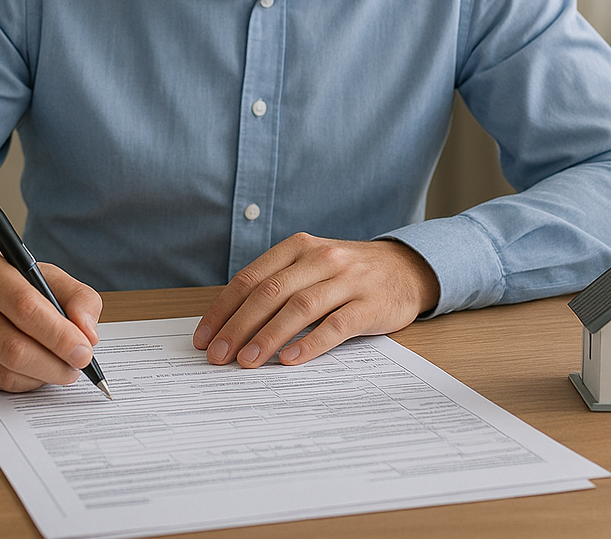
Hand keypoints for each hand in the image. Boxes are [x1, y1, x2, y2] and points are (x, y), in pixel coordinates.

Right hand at [0, 247, 102, 390]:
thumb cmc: (14, 285)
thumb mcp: (48, 276)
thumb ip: (78, 298)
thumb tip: (88, 334)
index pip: (26, 308)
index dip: (59, 335)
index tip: (84, 351)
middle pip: (14, 347)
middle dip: (54, 363)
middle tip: (76, 367)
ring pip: (4, 371)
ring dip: (41, 376)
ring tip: (59, 369)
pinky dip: (21, 383)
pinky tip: (32, 371)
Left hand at [192, 235, 438, 367]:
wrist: (406, 268)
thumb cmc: (347, 273)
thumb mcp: (311, 265)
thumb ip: (278, 285)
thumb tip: (232, 325)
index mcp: (298, 247)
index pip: (251, 278)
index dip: (224, 309)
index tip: (204, 337)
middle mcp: (320, 258)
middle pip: (270, 292)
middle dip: (238, 326)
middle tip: (218, 355)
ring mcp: (347, 280)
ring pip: (299, 307)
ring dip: (268, 336)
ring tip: (246, 362)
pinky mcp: (370, 305)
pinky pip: (335, 325)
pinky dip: (310, 343)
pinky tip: (290, 360)